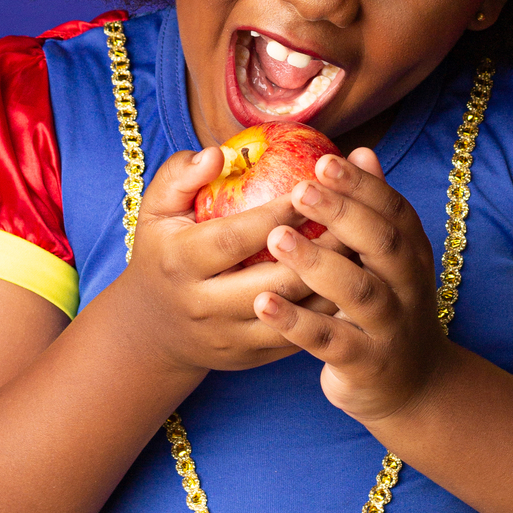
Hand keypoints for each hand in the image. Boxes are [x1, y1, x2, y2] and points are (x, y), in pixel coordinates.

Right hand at [120, 147, 340, 377]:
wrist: (151, 328)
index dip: (278, 214)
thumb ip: (181, 175)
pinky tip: (349, 282)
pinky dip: (327, 312)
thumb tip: (218, 153)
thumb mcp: (156, 210)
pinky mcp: (249, 358)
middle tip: (354, 219)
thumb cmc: (163, 252)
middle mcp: (203, 306)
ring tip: (360, 249)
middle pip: (274, 282)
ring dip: (332, 283)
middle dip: (319, 251)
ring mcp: (228, 338)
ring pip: (294, 315)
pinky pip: (297, 337)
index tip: (314, 187)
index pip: (235, 238)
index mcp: (180, 263)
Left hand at [252, 148, 452, 425]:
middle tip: (300, 189)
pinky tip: (264, 302)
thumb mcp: (389, 259)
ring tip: (277, 239)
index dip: (362, 185)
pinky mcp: (366, 363)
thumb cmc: (386, 306)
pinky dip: (298, 322)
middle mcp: (408, 286)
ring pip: (358, 292)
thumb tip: (361, 151)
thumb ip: (373, 208)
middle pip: (383, 243)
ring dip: (318, 264)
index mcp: (412, 252)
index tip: (324, 160)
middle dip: (344, 213)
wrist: (413, 386)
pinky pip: (330, 341)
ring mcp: (390, 326)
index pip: (394, 210)